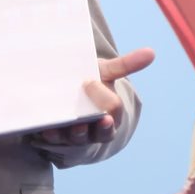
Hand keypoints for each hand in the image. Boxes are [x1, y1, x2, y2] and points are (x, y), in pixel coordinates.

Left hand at [35, 46, 153, 146]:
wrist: (71, 94)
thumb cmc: (92, 84)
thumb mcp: (106, 74)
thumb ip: (125, 65)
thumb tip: (151, 52)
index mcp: (112, 115)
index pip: (113, 109)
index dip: (103, 97)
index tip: (88, 82)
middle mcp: (96, 130)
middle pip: (99, 133)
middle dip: (92, 129)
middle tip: (82, 123)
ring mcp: (77, 136)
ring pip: (74, 139)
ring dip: (66, 135)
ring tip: (57, 127)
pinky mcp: (58, 139)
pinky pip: (54, 142)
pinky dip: (49, 136)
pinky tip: (43, 129)